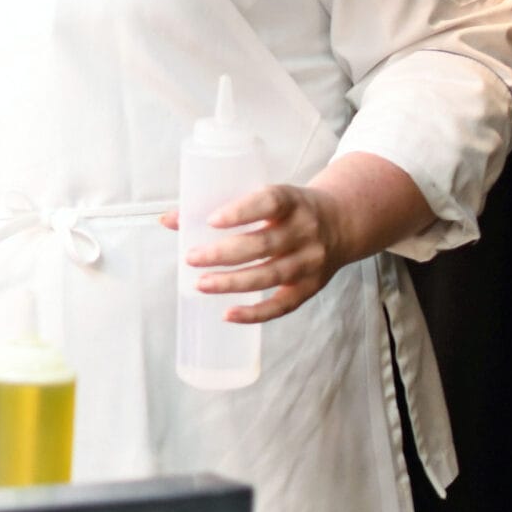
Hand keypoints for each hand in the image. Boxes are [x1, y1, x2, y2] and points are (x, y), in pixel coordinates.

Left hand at [160, 183, 345, 322]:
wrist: (343, 222)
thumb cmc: (288, 209)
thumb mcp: (265, 197)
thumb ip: (220, 206)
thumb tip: (168, 220)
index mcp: (292, 200)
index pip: (269, 202)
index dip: (241, 211)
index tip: (211, 220)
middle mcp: (305, 231)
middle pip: (264, 245)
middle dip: (224, 253)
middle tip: (192, 258)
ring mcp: (310, 261)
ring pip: (270, 275)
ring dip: (233, 283)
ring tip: (201, 285)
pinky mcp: (311, 286)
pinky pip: (283, 305)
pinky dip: (256, 313)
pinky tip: (228, 314)